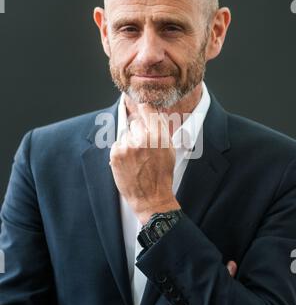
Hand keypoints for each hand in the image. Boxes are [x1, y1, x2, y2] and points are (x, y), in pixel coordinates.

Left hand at [110, 103, 179, 223]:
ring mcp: (128, 146)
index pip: (147, 109)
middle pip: (135, 122)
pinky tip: (128, 163)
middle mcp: (143, 139)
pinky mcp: (116, 154)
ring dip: (129, 143)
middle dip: (138, 132)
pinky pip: (117, 144)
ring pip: (125, 135)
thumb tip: (153, 113)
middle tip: (142, 148)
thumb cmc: (162, 174)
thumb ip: (161, 130)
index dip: (144, 108)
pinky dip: (121, 152)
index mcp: (159, 136)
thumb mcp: (169, 150)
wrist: (151, 197)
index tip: (142, 107)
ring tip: (136, 160)